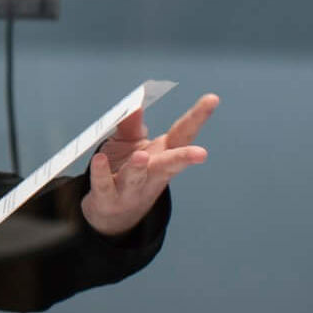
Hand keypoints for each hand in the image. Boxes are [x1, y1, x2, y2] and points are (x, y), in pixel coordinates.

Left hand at [81, 93, 218, 236]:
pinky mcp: (107, 198)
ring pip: (136, 177)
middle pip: (169, 164)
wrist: (110, 213)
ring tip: (142, 156)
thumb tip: (136, 104)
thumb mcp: (129, 145)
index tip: (212, 99)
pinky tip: (100, 159)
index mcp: (162, 155)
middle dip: (184, 158)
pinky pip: (103, 184)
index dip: (197, 118)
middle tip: (201, 154)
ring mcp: (130, 188)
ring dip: (139, 167)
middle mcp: (151, 173)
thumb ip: (131, 125)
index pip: (183, 134)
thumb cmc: (124, 171)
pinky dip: (101, 173)